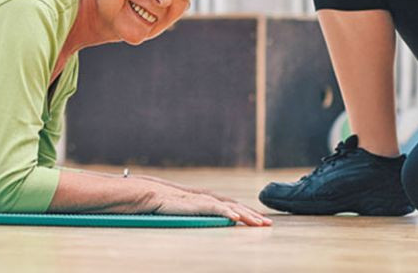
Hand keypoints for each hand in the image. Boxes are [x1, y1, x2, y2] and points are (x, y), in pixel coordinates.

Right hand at [152, 189, 271, 226]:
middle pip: (236, 206)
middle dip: (253, 214)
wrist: (149, 194)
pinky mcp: (195, 203)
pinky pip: (215, 208)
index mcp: (207, 199)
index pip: (232, 206)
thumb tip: (209, 223)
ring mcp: (203, 199)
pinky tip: (236, 218)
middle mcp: (208, 197)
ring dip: (246, 215)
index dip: (247, 212)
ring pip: (230, 207)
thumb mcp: (186, 211)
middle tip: (268, 224)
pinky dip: (227, 213)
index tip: (260, 220)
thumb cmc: (164, 205)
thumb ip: (198, 214)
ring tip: (259, 223)